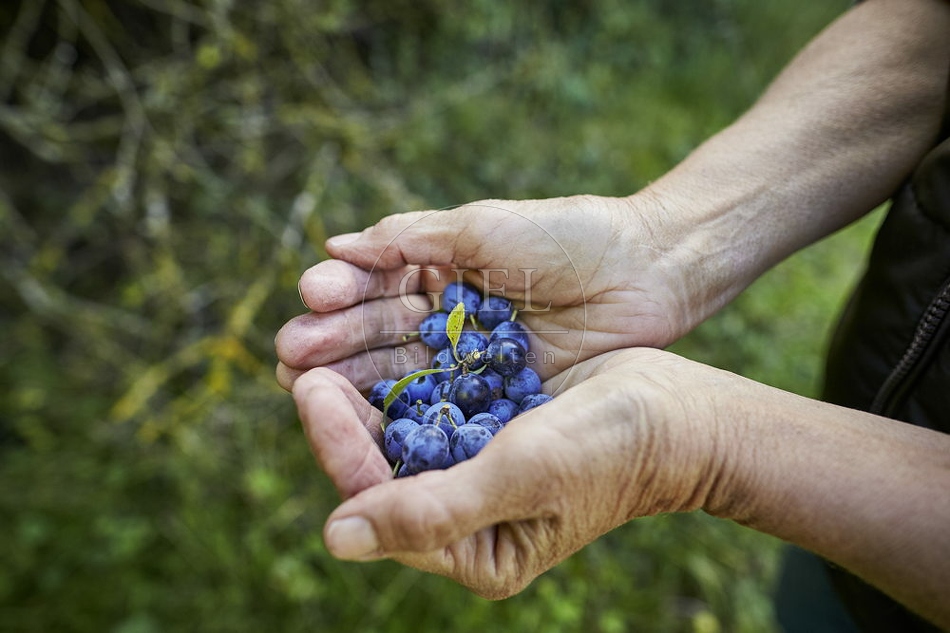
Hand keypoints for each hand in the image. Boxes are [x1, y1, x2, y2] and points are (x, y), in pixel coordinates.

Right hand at [275, 195, 714, 391]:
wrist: (649, 270)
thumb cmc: (569, 237)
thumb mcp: (484, 226)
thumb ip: (412, 239)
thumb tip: (335, 243)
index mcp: (440, 271)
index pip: (377, 286)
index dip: (342, 293)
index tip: (311, 297)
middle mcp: (447, 320)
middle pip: (379, 336)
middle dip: (334, 343)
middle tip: (290, 355)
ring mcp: (469, 363)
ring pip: (401, 375)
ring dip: (354, 382)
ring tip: (305, 386)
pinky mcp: (497, 398)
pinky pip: (443, 409)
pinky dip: (404, 416)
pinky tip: (366, 423)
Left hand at [293, 347, 732, 597]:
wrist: (676, 414)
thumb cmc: (609, 451)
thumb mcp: (523, 477)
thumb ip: (432, 511)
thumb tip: (335, 538)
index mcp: (471, 548)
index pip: (379, 499)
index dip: (338, 445)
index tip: (309, 389)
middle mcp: (464, 513)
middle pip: (379, 463)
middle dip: (339, 411)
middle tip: (300, 354)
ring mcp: (474, 466)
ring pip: (396, 427)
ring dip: (362, 383)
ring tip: (322, 338)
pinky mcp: (486, 425)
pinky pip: (429, 399)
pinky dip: (403, 368)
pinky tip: (377, 332)